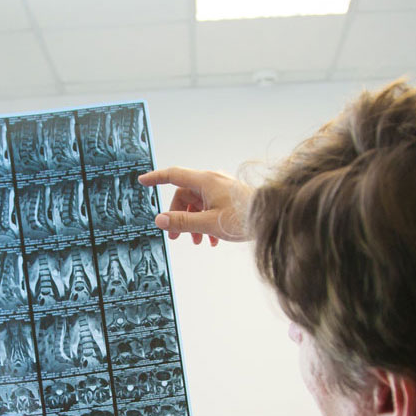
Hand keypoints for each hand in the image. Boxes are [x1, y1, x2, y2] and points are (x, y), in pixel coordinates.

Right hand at [138, 167, 253, 244]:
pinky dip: (206, 222)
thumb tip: (160, 220)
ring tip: (199, 241)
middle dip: (178, 216)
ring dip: (194, 222)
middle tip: (176, 237)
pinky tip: (213, 240)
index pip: (173, 175)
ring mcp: (221, 189)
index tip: (143, 181)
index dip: (156, 178)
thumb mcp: (208, 223)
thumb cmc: (244, 217)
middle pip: (185, 195)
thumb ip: (182, 222)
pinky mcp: (229, 197)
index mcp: (205, 181)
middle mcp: (212, 181)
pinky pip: (210, 207)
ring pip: (198, 204)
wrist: (272, 216)